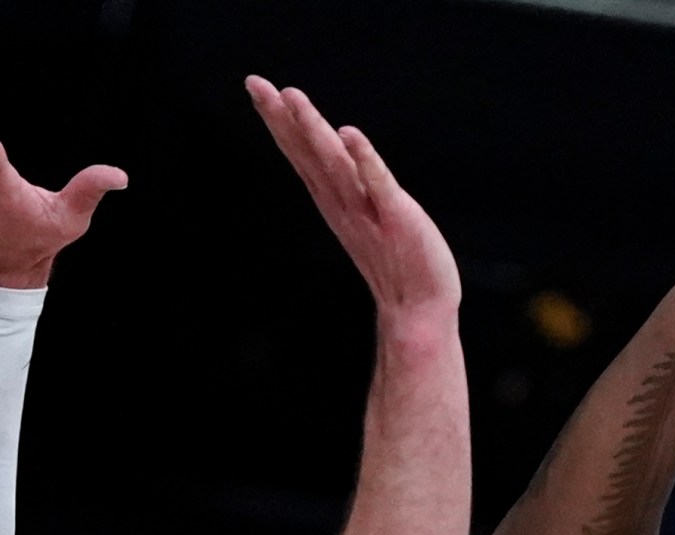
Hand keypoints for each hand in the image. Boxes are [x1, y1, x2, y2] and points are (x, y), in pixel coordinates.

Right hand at [246, 77, 459, 322]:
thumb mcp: (362, 218)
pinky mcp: (397, 218)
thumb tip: (336, 156)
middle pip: (307, 154)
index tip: (257, 89)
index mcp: (335, 201)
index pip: (302, 154)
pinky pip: (378, 185)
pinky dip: (364, 160)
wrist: (419, 311)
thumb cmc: (396, 264)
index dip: (279, 122)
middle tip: (255, 83)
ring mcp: (367, 211)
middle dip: (281, 118)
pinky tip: (349, 134)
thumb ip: (347, 189)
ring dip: (314, 130)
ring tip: (293, 97)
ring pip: (335, 164)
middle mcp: (343, 203)